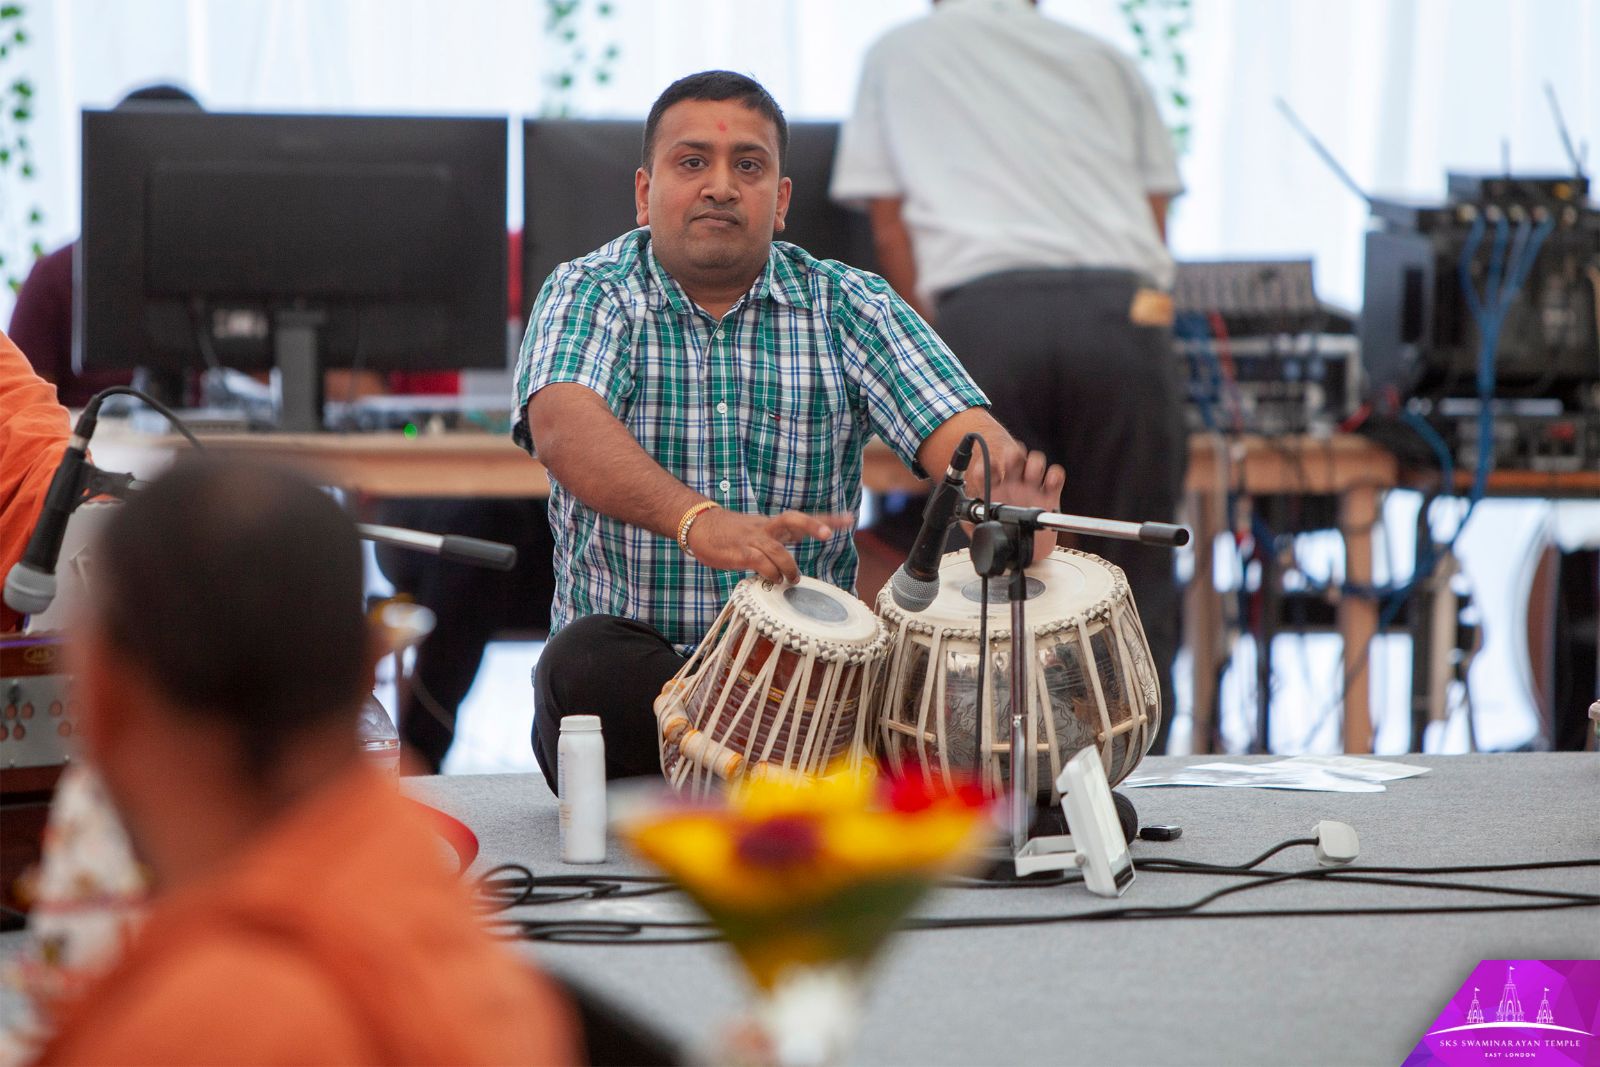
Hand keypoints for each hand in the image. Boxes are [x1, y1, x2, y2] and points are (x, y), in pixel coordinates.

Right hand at [686, 508, 854, 583]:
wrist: (698, 526)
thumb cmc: (729, 535)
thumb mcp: (756, 535)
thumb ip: (775, 547)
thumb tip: (790, 568)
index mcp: (772, 525)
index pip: (801, 520)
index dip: (826, 519)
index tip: (850, 520)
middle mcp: (765, 528)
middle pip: (792, 519)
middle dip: (812, 525)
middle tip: (828, 535)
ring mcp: (752, 539)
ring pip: (778, 548)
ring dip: (789, 566)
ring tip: (792, 580)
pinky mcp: (739, 552)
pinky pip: (760, 561)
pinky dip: (770, 572)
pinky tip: (773, 580)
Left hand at [975, 441, 1064, 561]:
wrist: (1024, 553)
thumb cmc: (1003, 537)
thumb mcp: (983, 531)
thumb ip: (973, 524)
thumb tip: (966, 521)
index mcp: (995, 489)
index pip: (987, 469)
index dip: (986, 466)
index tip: (985, 471)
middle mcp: (1013, 484)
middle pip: (1013, 457)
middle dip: (1013, 455)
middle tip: (1011, 463)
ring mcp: (1032, 487)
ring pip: (1035, 462)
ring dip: (1035, 464)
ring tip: (1031, 476)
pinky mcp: (1050, 495)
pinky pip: (1055, 476)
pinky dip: (1055, 475)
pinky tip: (1050, 483)